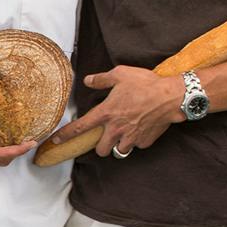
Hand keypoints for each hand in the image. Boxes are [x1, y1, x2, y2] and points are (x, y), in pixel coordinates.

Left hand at [44, 66, 183, 157]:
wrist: (171, 96)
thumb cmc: (145, 84)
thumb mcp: (120, 74)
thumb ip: (101, 79)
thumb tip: (88, 80)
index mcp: (106, 113)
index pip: (80, 128)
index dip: (66, 135)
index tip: (55, 140)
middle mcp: (116, 129)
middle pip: (101, 150)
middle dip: (101, 146)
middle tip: (106, 136)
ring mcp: (131, 137)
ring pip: (119, 152)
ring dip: (119, 146)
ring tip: (123, 135)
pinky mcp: (145, 141)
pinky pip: (137, 146)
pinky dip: (137, 141)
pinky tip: (141, 130)